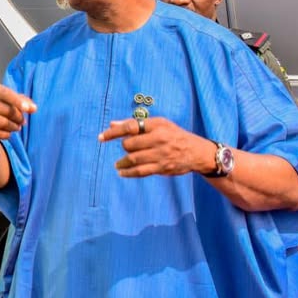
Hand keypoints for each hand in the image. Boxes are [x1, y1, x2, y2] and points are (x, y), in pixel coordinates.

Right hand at [0, 83, 36, 139]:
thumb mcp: (13, 100)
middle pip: (8, 111)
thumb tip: (33, 108)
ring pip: (3, 123)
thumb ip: (25, 102)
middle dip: (19, 118)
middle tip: (22, 121)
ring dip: (14, 127)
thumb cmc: (2, 106)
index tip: (28, 109)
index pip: (7, 94)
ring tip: (17, 127)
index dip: (18, 102)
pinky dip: (6, 134)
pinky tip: (8, 132)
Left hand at [98, 117, 215, 176]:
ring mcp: (160, 154)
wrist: (197, 152)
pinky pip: (141, 171)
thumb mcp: (158, 124)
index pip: (130, 127)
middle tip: (125, 149)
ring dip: (122, 162)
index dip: (113, 132)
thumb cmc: (173, 135)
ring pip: (133, 159)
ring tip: (118, 165)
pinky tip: (122, 172)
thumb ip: (135, 124)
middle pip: (130, 144)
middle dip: (124, 147)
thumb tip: (112, 124)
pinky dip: (128, 173)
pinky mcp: (162, 167)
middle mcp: (158, 139)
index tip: (101, 137)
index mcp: (157, 125)